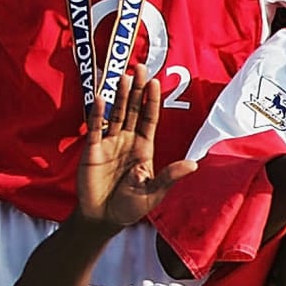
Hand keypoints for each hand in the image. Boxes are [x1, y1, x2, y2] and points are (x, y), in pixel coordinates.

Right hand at [76, 66, 197, 232]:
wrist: (103, 217)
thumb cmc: (130, 206)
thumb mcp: (154, 192)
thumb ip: (170, 176)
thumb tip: (194, 164)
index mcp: (145, 148)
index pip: (150, 119)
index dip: (152, 101)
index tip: (156, 82)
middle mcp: (128, 141)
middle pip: (133, 110)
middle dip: (137, 90)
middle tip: (140, 67)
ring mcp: (109, 143)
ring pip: (116, 114)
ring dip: (119, 96)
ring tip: (123, 76)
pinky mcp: (92, 149)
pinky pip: (95, 127)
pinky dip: (97, 113)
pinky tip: (101, 98)